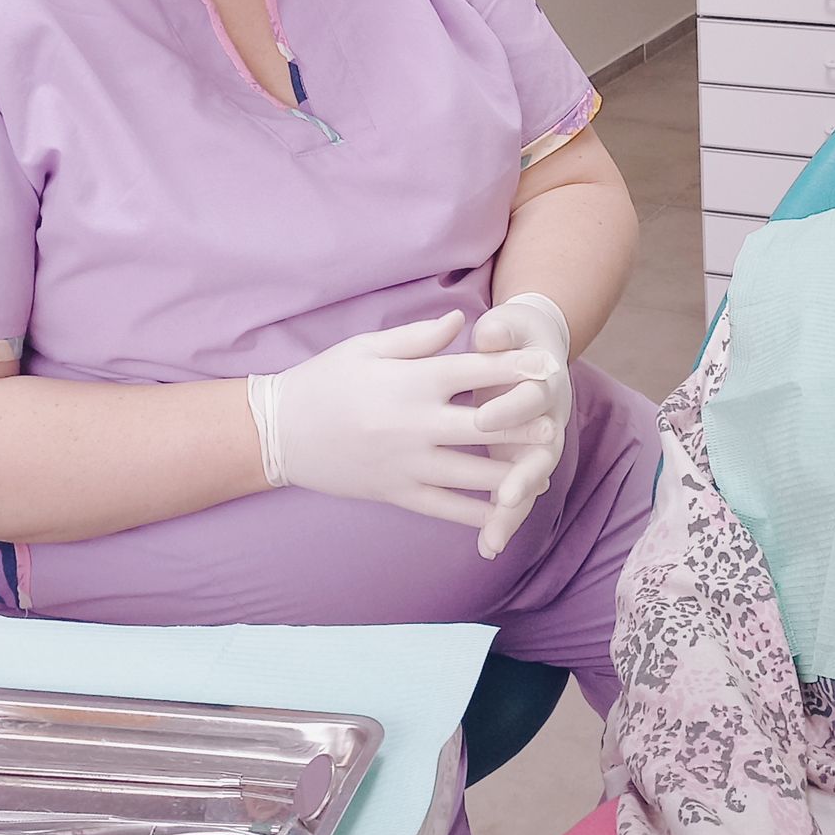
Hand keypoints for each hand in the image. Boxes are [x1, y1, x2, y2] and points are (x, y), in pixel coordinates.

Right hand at [249, 313, 550, 531]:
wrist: (278, 433)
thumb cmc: (324, 381)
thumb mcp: (366, 348)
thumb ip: (418, 338)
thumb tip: (461, 322)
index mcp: (409, 382)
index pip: (474, 373)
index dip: (514, 368)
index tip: (546, 366)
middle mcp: (413, 424)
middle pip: (484, 426)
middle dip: (524, 426)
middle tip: (556, 424)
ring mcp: (407, 464)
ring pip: (472, 474)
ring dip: (512, 474)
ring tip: (543, 470)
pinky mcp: (397, 493)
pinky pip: (447, 508)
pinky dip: (478, 513)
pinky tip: (505, 512)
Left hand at [468, 294, 573, 558]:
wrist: (537, 347)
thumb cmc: (514, 335)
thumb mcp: (509, 324)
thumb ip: (502, 329)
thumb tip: (490, 332)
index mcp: (544, 380)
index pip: (531, 396)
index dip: (511, 408)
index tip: (482, 417)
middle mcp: (550, 418)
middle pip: (543, 452)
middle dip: (524, 476)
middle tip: (504, 497)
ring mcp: (540, 445)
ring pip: (532, 482)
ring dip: (514, 511)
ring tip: (493, 540)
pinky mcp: (524, 463)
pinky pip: (517, 496)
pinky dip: (504, 520)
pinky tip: (486, 547)